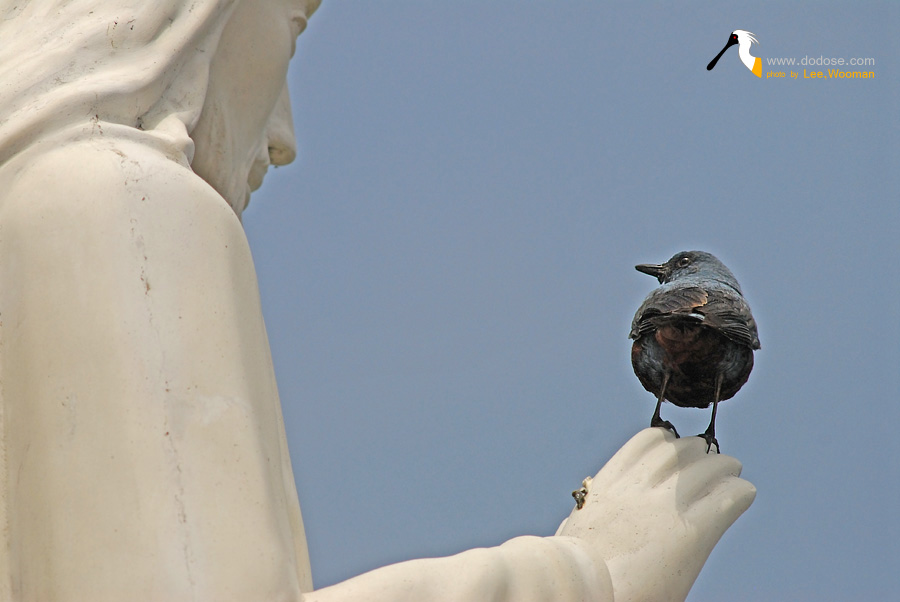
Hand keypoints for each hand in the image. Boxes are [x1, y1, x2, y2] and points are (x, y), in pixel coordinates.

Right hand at [557, 428, 754, 601]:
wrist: (585, 594)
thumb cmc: (579, 575)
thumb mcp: (573, 533)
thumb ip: (586, 517)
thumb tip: (575, 520)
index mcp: (608, 486)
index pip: (649, 441)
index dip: (669, 444)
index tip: (678, 455)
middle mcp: (637, 487)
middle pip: (682, 449)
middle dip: (700, 455)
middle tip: (713, 467)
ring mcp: (664, 507)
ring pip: (710, 466)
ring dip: (724, 469)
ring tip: (732, 477)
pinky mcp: (692, 534)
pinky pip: (728, 497)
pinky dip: (739, 492)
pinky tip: (742, 497)